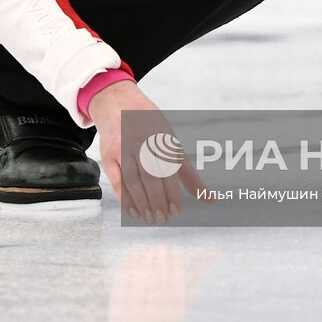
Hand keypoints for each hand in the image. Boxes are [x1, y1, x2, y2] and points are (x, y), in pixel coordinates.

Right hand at [89, 81, 206, 224]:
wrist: (118, 102)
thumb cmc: (151, 128)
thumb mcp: (172, 144)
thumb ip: (189, 176)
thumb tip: (212, 200)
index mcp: (163, 139)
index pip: (168, 169)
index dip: (171, 191)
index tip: (175, 211)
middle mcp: (144, 142)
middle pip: (150, 175)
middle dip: (156, 199)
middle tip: (161, 220)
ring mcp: (124, 148)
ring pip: (133, 178)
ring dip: (141, 201)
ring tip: (149, 219)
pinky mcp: (109, 155)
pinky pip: (117, 179)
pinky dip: (124, 196)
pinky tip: (132, 210)